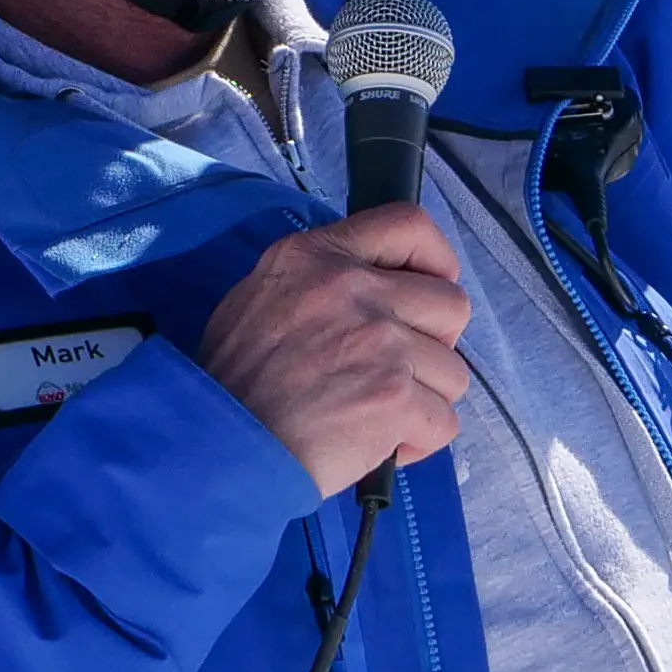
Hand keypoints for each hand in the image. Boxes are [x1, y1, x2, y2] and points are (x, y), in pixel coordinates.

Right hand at [198, 207, 471, 495]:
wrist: (219, 446)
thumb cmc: (233, 383)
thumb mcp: (259, 296)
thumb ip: (320, 280)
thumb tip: (376, 286)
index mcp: (318, 257)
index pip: (408, 224)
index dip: (435, 259)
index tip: (429, 288)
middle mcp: (355, 289)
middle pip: (451, 304)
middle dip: (434, 345)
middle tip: (396, 370)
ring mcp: (381, 343)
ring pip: (452, 371)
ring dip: (423, 400)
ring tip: (377, 416)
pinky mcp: (395, 398)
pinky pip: (443, 421)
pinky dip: (417, 441)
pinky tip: (379, 446)